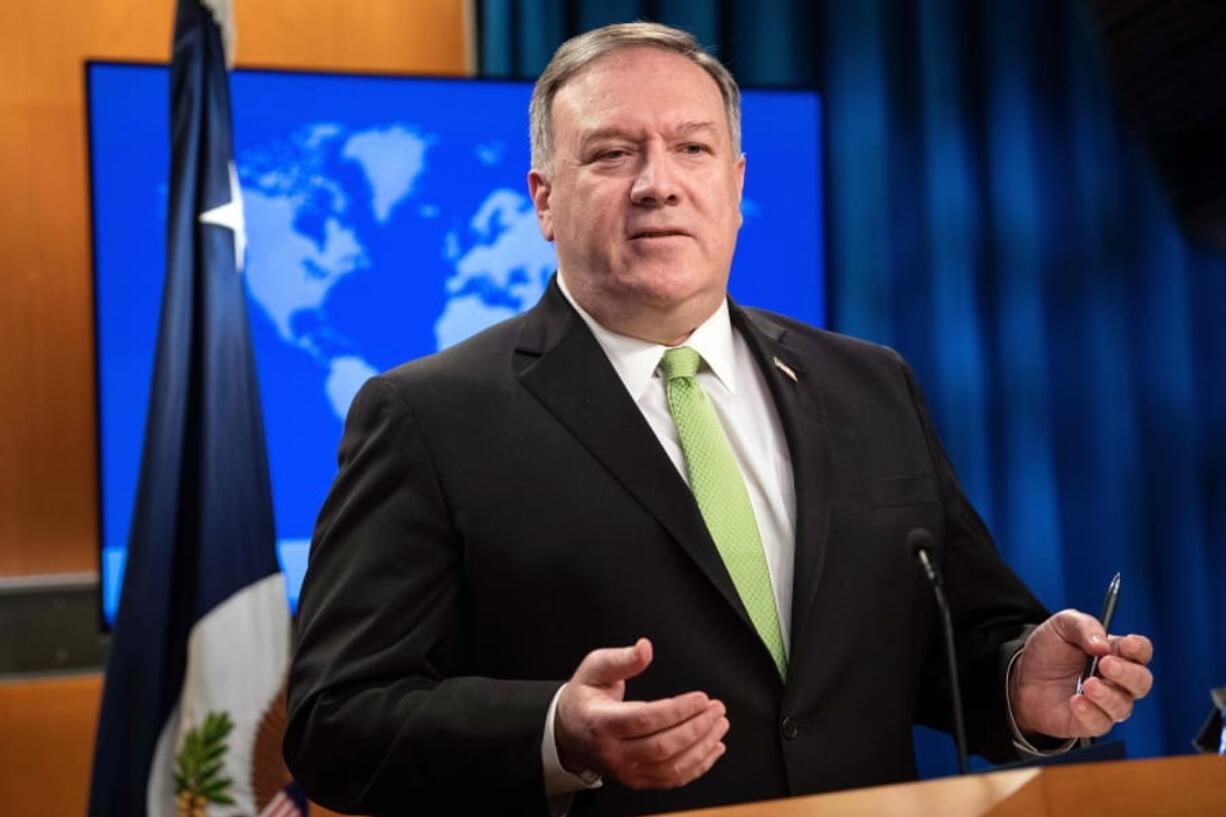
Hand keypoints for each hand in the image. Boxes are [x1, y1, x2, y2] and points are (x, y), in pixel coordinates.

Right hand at [554, 638, 728, 788]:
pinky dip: (698, 766)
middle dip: (696, 728)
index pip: (645, 720)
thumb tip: (645, 648)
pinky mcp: (637, 780)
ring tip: (719, 724)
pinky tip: (713, 748)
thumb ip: (622, 659)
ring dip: (702, 747)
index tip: (702, 698)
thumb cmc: (584, 698)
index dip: (678, 710)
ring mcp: (626, 771)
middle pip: (663, 747)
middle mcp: (614, 753)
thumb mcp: (595, 668)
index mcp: (602, 722)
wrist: (567, 734)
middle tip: (716, 708)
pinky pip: (671, 780)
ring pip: (671, 767)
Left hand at [1010, 609, 1152, 738]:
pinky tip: (1076, 702)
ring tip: (1087, 685)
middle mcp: (1117, 680)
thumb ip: (1084, 626)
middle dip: (1127, 673)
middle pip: (1141, 681)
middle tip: (1105, 664)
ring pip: (1124, 705)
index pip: (1141, 651)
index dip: (1139, 649)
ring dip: (1108, 695)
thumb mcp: (1061, 626)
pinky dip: (1090, 713)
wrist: (1023, 678)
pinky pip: (1101, 723)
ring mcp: (1106, 703)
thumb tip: (1103, 645)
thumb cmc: (1048, 651)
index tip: (1127, 644)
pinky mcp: (1091, 722)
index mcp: (1115, 652)